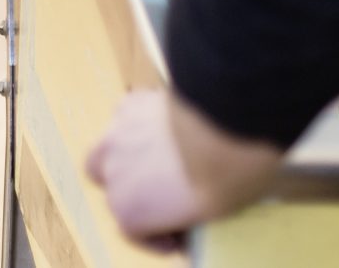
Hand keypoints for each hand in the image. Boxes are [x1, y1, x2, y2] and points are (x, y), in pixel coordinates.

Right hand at [86, 90, 283, 252]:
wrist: (227, 126)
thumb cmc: (224, 178)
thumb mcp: (210, 216)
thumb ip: (187, 218)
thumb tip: (192, 213)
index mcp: (130, 211)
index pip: (133, 230)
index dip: (157, 233)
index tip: (178, 235)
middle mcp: (113, 173)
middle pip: (115, 189)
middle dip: (137, 193)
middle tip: (168, 194)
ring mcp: (117, 135)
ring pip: (110, 150)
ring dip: (128, 158)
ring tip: (161, 157)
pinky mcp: (130, 104)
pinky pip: (128, 119)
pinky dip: (141, 126)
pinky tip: (168, 128)